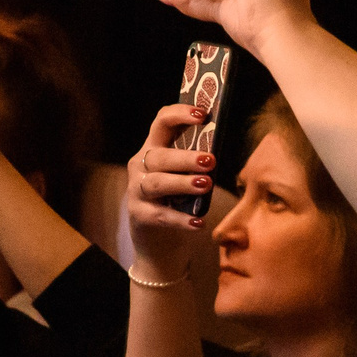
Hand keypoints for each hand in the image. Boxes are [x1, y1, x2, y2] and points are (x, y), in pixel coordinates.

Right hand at [121, 102, 221, 282]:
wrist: (160, 243)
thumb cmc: (179, 202)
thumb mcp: (187, 177)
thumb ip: (198, 163)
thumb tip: (219, 151)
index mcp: (154, 148)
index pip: (161, 122)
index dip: (180, 115)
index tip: (203, 114)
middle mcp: (140, 165)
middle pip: (159, 156)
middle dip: (185, 157)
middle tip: (210, 161)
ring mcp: (136, 190)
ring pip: (156, 183)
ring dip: (182, 183)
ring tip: (205, 185)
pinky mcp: (139, 215)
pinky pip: (160, 215)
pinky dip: (180, 219)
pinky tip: (199, 223)